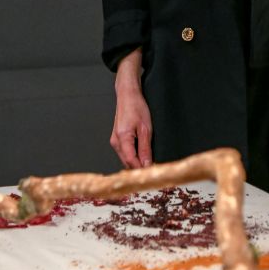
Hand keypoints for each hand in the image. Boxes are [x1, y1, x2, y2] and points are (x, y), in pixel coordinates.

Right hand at [110, 50, 152, 168]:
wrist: (127, 94)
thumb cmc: (136, 107)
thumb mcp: (146, 128)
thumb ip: (145, 149)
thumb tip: (147, 165)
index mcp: (122, 139)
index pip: (131, 162)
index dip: (142, 170)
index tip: (152, 174)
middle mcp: (115, 142)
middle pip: (127, 163)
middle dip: (139, 168)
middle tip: (154, 171)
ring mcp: (114, 140)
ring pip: (126, 159)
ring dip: (136, 163)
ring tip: (150, 164)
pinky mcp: (117, 139)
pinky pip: (125, 152)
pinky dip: (133, 156)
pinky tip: (142, 157)